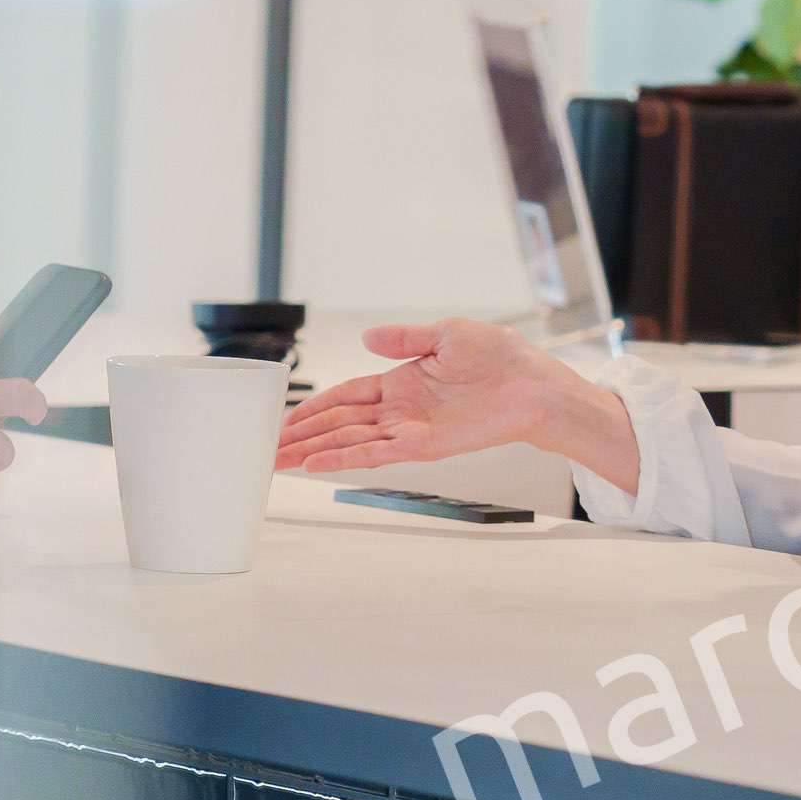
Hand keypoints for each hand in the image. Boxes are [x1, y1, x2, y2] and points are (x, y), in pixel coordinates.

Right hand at [273, 320, 640, 492]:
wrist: (534, 383)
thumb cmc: (500, 357)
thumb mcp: (445, 334)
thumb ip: (403, 339)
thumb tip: (366, 338)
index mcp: (401, 383)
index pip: (346, 397)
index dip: (314, 408)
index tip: (285, 419)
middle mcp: (400, 410)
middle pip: (339, 424)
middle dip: (302, 437)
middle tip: (266, 449)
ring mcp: (409, 430)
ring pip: (349, 442)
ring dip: (313, 452)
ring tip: (278, 462)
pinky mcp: (424, 445)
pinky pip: (376, 454)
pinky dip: (345, 459)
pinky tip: (317, 465)